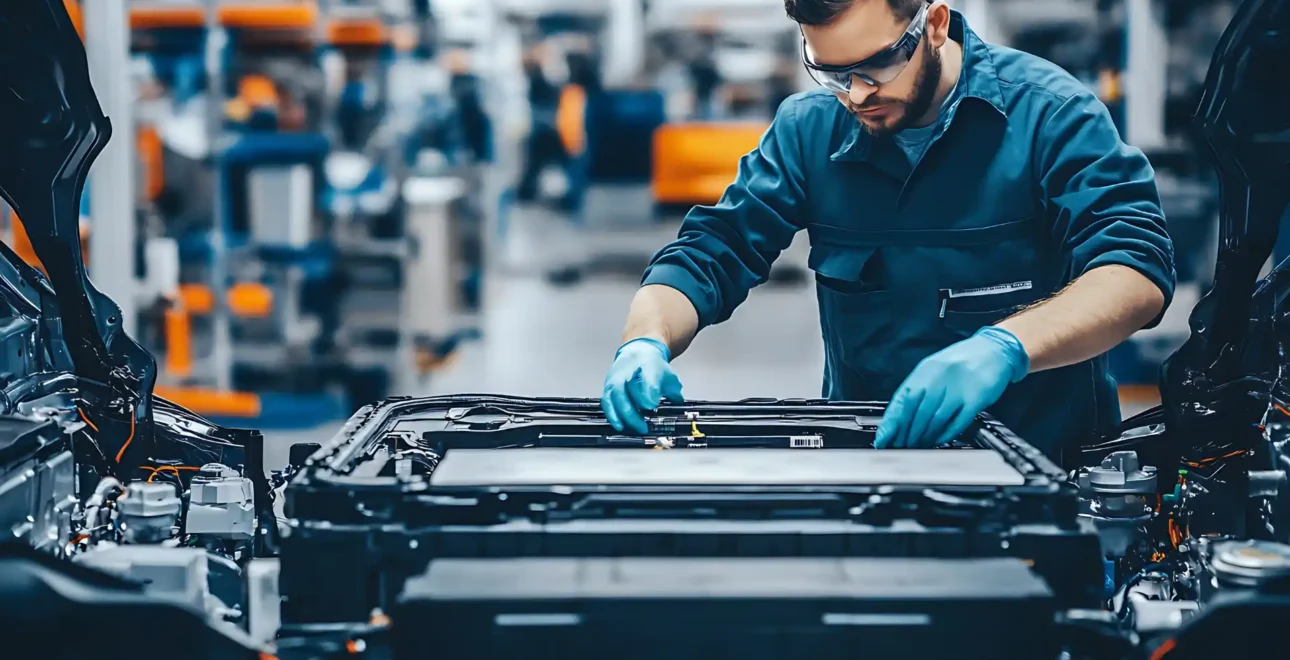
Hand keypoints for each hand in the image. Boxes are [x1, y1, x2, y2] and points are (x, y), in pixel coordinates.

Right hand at [601, 338, 684, 433]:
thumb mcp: (669, 377)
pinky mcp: (608, 387)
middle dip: (633, 413)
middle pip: (625, 392)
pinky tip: (619, 425)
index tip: (651, 407)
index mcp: (646, 368)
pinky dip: (612, 415)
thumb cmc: (653, 366)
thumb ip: (674, 394)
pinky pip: (607, 402)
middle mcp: (628, 373)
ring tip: (631, 429)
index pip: (644, 383)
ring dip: (622, 416)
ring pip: (613, 398)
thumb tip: (678, 405)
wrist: (638, 353)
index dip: (647, 396)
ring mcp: (616, 379)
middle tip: (643, 427)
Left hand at [874, 326, 1028, 448]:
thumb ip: (917, 389)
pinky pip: (958, 422)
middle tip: (900, 446)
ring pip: (936, 420)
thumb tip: (898, 416)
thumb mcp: (933, 369)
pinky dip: (945, 434)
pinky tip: (938, 439)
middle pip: (917, 412)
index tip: (883, 439)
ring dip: (924, 436)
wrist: (993, 350)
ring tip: (918, 445)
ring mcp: (958, 389)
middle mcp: (940, 378)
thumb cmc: (961, 361)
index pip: (903, 400)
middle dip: (907, 433)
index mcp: (925, 370)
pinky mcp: (976, 399)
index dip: (891, 423)